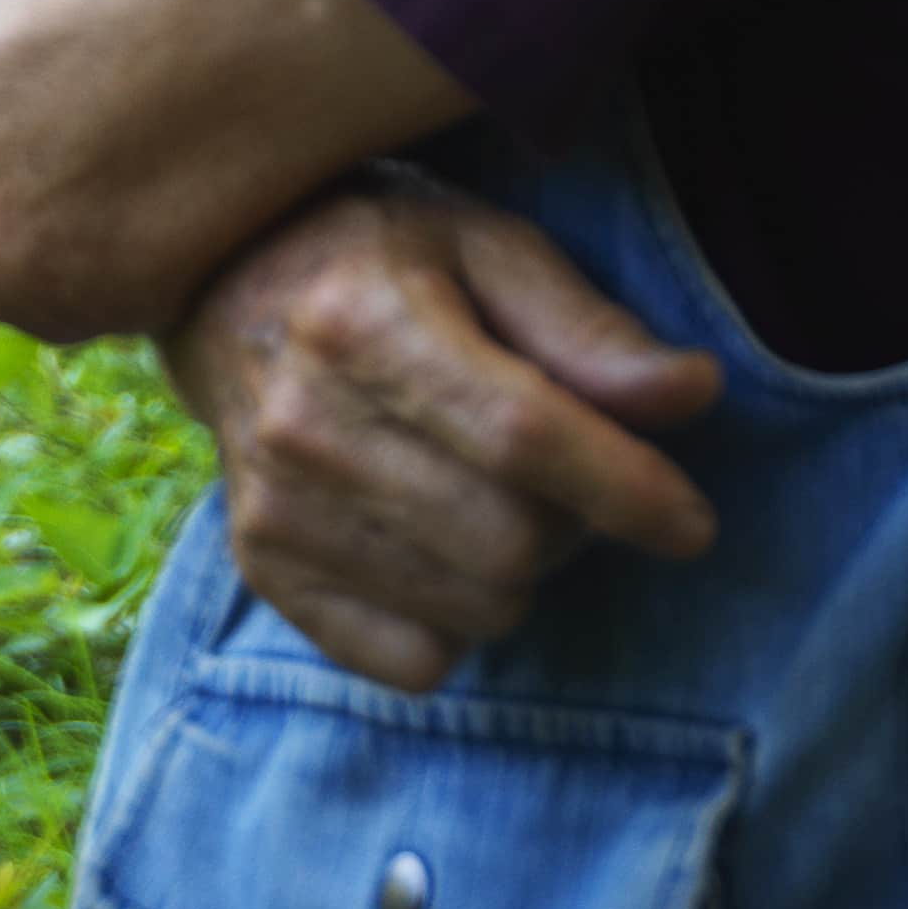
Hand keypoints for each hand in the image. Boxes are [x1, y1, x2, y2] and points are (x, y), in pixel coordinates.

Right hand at [155, 170, 722, 692]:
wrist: (217, 284)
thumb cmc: (380, 259)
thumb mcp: (487, 248)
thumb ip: (586, 325)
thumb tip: (689, 391)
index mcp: (360, 318)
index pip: (521, 436)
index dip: (628, 490)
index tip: (689, 519)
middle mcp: (301, 419)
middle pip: (510, 543)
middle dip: (573, 526)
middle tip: (563, 482)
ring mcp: (272, 503)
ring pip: (477, 611)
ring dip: (519, 574)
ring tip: (491, 501)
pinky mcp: (263, 565)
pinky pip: (415, 660)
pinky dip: (455, 623)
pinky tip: (436, 547)